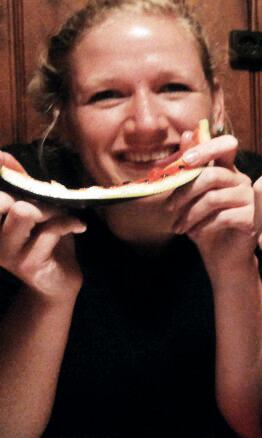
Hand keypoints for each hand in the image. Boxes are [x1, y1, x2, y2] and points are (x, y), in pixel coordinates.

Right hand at [0, 152, 84, 302]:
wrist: (60, 280)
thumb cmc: (48, 240)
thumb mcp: (36, 209)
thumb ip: (21, 185)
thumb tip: (2, 156)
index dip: (1, 174)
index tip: (4, 160)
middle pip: (2, 200)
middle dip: (32, 197)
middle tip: (51, 206)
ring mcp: (5, 252)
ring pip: (24, 212)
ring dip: (51, 210)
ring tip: (63, 216)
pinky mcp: (25, 264)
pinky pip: (50, 230)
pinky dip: (70, 223)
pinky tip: (79, 227)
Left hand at [166, 133, 255, 280]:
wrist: (222, 258)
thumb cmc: (205, 225)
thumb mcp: (192, 196)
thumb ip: (189, 167)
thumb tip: (187, 134)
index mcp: (230, 170)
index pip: (226, 145)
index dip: (206, 148)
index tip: (184, 161)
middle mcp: (244, 181)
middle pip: (212, 175)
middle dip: (185, 192)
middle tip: (169, 208)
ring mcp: (252, 200)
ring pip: (214, 198)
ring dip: (189, 214)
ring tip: (178, 227)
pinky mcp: (254, 220)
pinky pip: (223, 217)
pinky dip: (202, 226)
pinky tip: (194, 234)